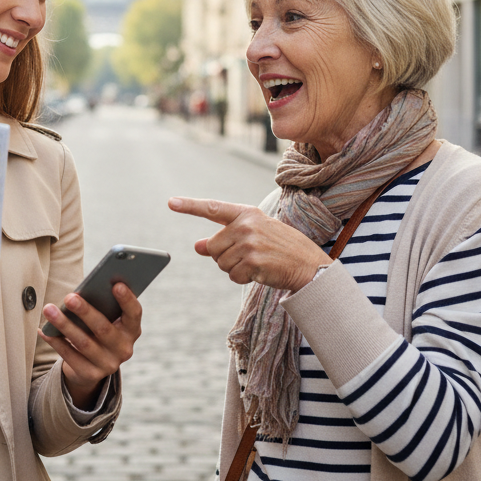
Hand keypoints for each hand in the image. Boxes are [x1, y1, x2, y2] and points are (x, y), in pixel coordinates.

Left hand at [39, 283, 141, 409]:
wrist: (91, 366)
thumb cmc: (97, 330)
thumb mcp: (106, 320)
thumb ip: (101, 308)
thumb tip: (79, 294)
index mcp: (131, 330)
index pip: (134, 313)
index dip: (127, 299)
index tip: (116, 285)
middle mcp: (124, 349)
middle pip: (103, 328)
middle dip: (85, 311)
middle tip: (69, 297)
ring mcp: (108, 364)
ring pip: (83, 343)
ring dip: (64, 325)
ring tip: (49, 310)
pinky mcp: (90, 374)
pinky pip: (69, 356)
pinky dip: (55, 341)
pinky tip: (44, 330)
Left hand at [167, 196, 323, 290]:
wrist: (310, 264)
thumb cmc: (280, 248)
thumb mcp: (253, 235)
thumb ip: (225, 237)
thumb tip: (197, 246)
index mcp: (246, 213)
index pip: (212, 208)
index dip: (189, 206)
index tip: (170, 202)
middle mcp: (246, 225)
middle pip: (212, 247)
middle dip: (223, 256)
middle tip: (248, 256)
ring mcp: (249, 243)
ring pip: (221, 263)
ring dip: (234, 269)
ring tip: (257, 262)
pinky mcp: (253, 261)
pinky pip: (232, 276)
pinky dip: (242, 278)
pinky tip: (259, 272)